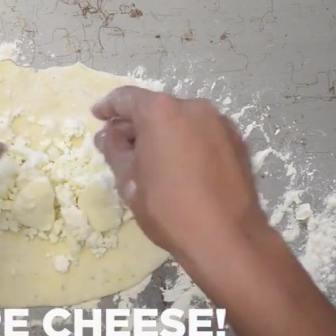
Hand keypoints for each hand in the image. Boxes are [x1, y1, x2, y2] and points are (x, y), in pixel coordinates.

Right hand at [92, 86, 267, 259]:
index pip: (126, 98)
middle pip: (157, 109)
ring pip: (182, 121)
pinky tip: (181, 167)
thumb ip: (114, 150)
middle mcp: (193, 107)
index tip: (98, 116)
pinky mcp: (237, 141)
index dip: (108, 107)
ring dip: (164, 134)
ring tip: (153, 160)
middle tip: (121, 146)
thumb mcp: (129, 180)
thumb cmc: (168, 208)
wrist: (225, 237)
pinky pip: (203, 135)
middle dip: (137, 125)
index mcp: (161, 111)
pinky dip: (187, 143)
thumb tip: (108, 135)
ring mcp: (220, 123)